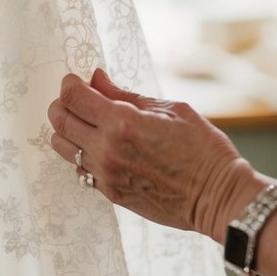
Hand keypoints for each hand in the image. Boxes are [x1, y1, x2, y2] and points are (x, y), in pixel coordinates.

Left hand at [48, 68, 262, 240]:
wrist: (217, 196)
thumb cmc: (202, 148)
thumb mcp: (170, 109)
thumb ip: (126, 94)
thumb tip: (97, 79)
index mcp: (122, 122)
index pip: (72, 98)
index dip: (69, 84)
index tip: (76, 80)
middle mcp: (107, 150)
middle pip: (59, 121)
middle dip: (62, 104)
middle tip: (77, 98)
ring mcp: (106, 175)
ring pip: (63, 147)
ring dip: (67, 130)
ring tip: (87, 122)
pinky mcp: (111, 193)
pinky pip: (80, 169)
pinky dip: (82, 153)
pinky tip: (101, 146)